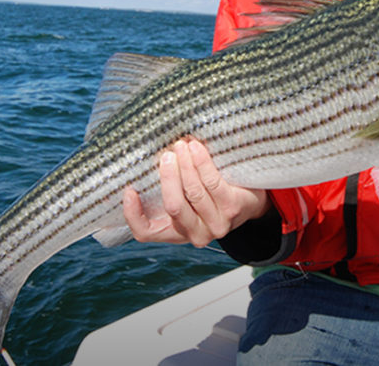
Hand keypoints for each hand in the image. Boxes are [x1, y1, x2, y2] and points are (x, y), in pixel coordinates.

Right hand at [123, 139, 269, 247]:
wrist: (249, 203)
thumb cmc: (209, 197)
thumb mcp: (186, 200)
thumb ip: (168, 189)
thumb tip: (144, 160)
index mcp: (175, 232)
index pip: (145, 233)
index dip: (133, 214)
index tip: (129, 190)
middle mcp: (195, 234)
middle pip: (173, 206)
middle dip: (168, 178)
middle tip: (166, 156)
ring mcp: (216, 224)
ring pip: (194, 193)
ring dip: (186, 165)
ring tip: (181, 145)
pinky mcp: (233, 209)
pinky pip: (212, 182)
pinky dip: (202, 163)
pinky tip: (196, 149)